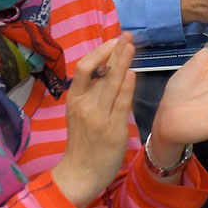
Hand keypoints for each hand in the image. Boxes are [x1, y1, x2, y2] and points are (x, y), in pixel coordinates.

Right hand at [52, 35, 139, 207]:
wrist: (81, 173)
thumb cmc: (83, 142)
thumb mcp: (79, 113)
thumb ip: (91, 93)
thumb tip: (106, 68)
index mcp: (74, 100)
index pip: (83, 68)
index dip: (99, 52)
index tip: (112, 42)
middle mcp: (85, 106)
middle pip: (100, 71)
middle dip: (114, 51)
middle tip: (126, 35)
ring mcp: (99, 118)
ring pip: (111, 84)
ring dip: (122, 62)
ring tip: (131, 45)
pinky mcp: (113, 130)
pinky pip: (121, 104)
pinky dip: (126, 87)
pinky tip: (132, 73)